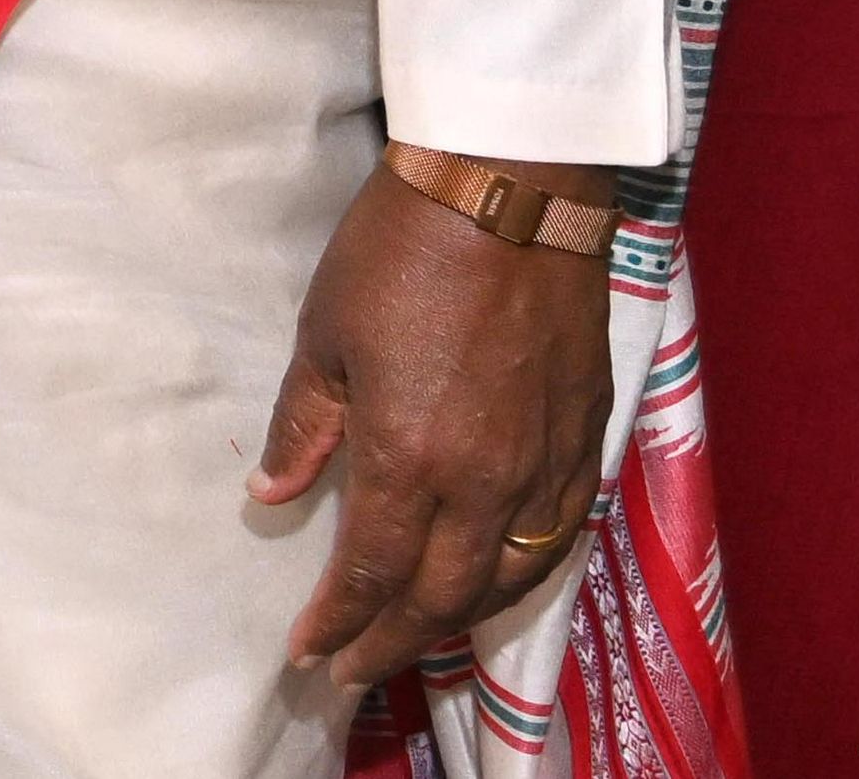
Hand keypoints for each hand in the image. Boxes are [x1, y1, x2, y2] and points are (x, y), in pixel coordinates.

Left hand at [249, 153, 618, 687]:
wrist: (511, 191)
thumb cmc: (401, 251)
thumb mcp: (324, 336)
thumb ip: (304, 427)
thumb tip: (272, 494)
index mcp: (411, 456)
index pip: (373, 571)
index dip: (339, 620)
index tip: (308, 652)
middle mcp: (488, 479)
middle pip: (444, 595)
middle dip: (394, 641)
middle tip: (353, 669)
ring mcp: (547, 462)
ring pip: (510, 577)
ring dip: (461, 618)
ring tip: (416, 635)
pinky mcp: (587, 436)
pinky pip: (559, 535)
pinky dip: (523, 572)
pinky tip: (496, 578)